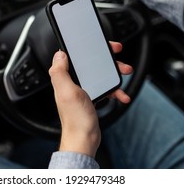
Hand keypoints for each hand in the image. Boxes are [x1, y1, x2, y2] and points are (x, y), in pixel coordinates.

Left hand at [49, 42, 131, 157]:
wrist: (84, 139)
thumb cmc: (75, 119)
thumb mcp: (67, 92)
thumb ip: (60, 72)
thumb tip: (58, 55)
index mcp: (66, 78)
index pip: (75, 56)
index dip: (88, 47)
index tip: (100, 44)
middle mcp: (73, 82)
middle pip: (91, 63)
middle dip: (106, 59)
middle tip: (117, 56)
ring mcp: (83, 89)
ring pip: (100, 74)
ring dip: (114, 73)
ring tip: (125, 72)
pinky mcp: (91, 97)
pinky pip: (105, 89)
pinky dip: (115, 91)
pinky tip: (122, 94)